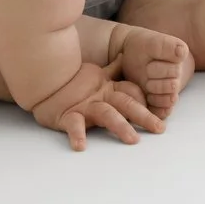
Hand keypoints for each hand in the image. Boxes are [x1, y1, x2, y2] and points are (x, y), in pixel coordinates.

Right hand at [30, 56, 165, 150]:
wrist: (44, 80)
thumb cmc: (73, 81)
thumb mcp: (96, 74)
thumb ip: (112, 70)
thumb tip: (125, 57)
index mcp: (108, 88)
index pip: (131, 92)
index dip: (144, 99)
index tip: (159, 111)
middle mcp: (100, 96)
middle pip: (126, 104)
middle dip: (144, 116)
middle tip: (160, 128)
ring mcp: (85, 105)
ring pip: (106, 113)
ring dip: (120, 126)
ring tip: (133, 140)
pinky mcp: (67, 115)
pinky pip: (73, 125)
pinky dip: (77, 135)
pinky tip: (81, 146)